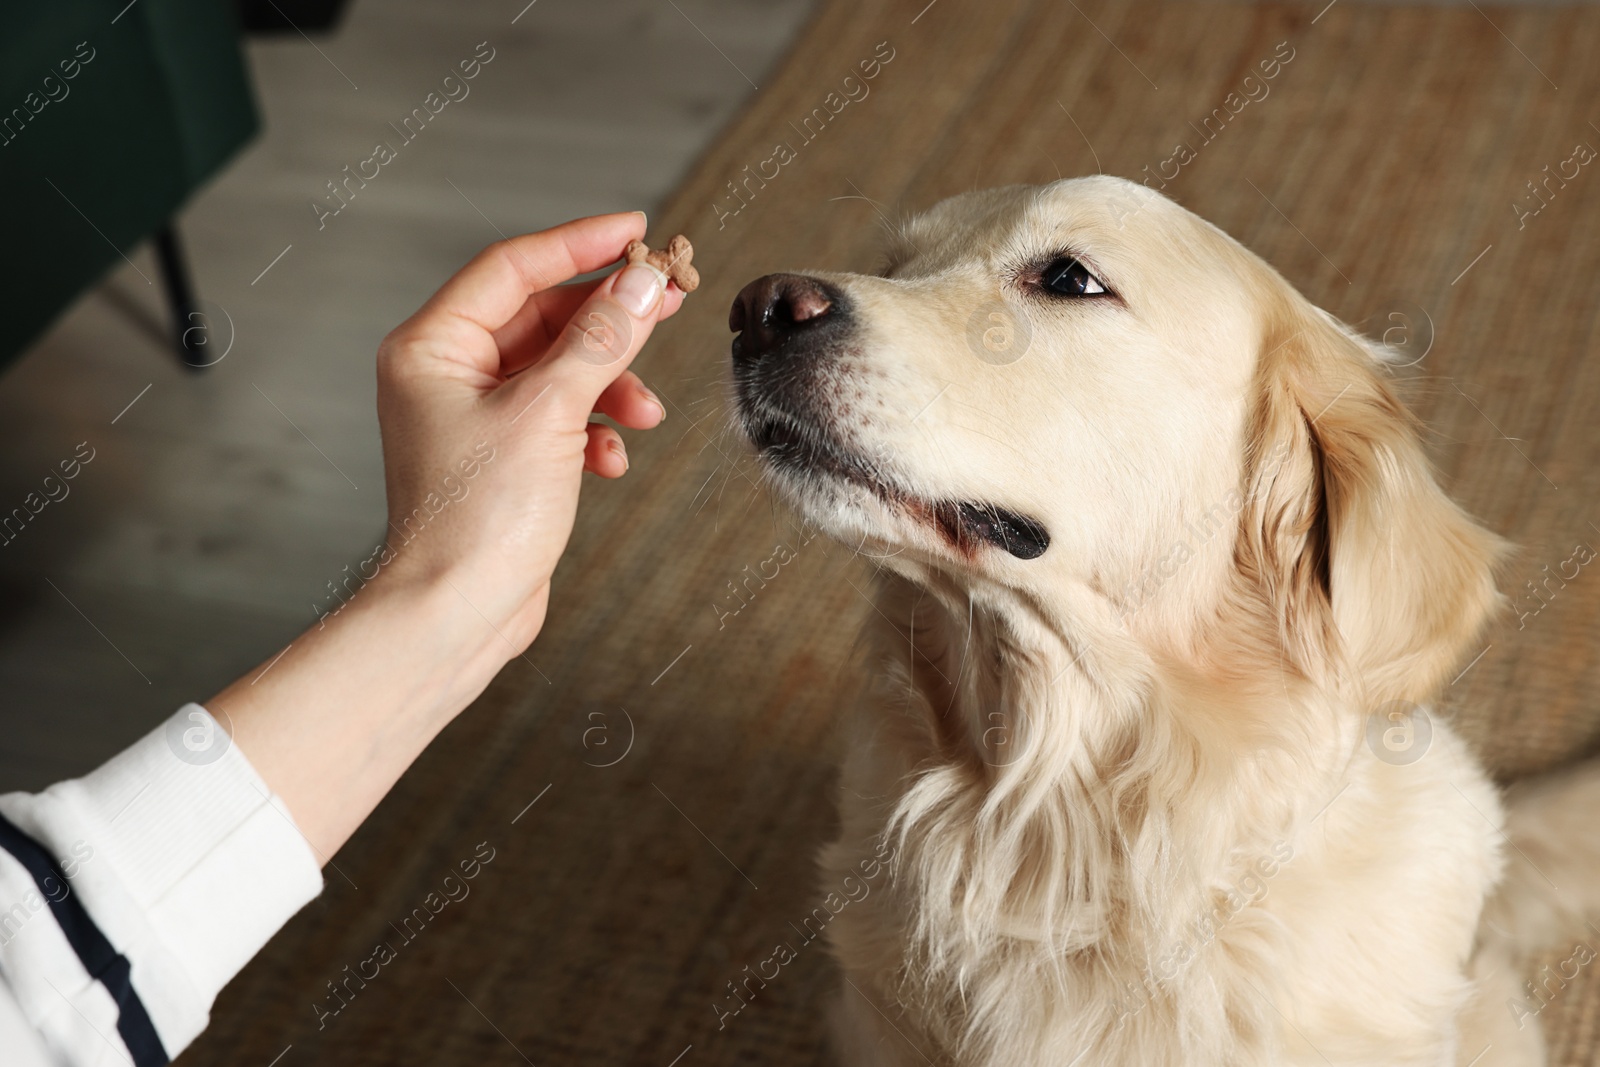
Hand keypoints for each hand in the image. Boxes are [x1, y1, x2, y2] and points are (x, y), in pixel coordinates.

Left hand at [375, 211, 683, 658]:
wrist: (457, 614)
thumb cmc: (478, 518)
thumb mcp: (549, 413)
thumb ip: (600, 341)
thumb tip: (642, 283)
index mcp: (432, 346)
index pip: (513, 267)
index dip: (580, 244)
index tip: (638, 232)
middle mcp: (446, 373)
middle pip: (542, 316)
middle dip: (609, 322)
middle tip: (670, 302)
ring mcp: (475, 416)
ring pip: (560, 370)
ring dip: (609, 385)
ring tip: (644, 412)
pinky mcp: (503, 456)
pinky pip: (560, 417)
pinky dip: (593, 430)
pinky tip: (609, 460)